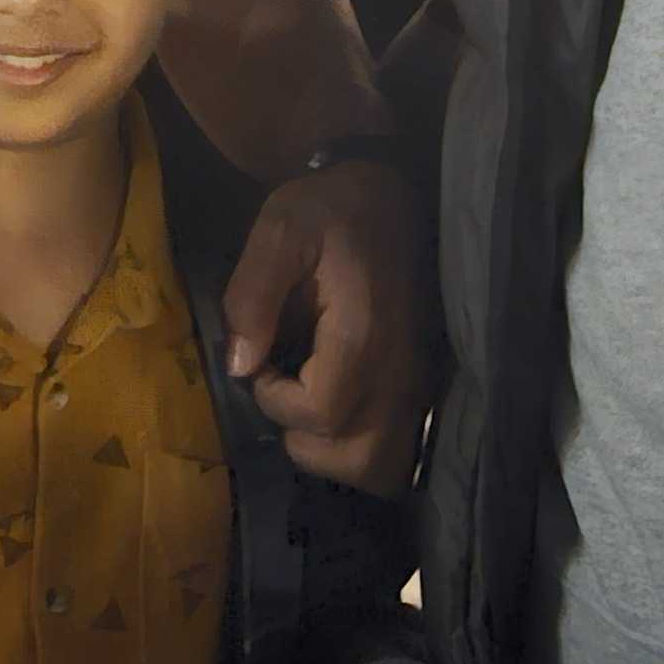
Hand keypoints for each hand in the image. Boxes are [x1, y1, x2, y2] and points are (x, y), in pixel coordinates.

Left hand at [220, 167, 433, 492]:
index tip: (260, 362)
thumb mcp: (280, 228)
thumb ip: (253, 295)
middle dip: (305, 439)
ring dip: (334, 451)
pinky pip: (399, 450)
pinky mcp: (423, 387)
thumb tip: (240, 365)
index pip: (320, 412)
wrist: (395, 197)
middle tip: (284, 391)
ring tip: (308, 404)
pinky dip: (361, 447)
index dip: (275, 400)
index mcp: (363, 335)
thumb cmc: (333, 210)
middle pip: (358, 458)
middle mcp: (400, 372)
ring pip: (382, 466)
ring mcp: (418, 384)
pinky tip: (336, 410)